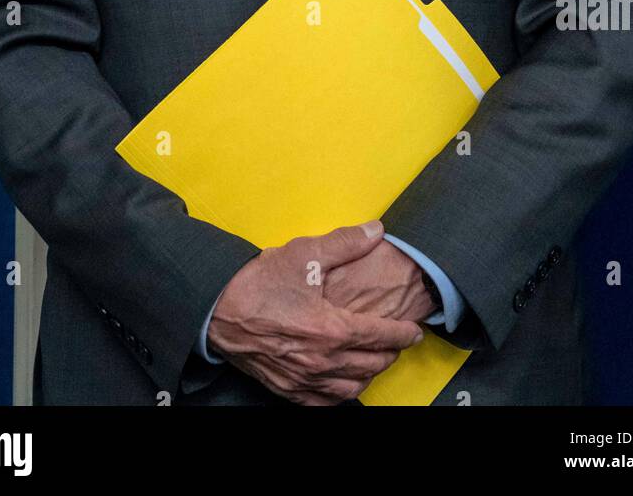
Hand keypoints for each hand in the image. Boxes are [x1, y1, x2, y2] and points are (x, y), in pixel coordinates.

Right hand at [206, 220, 423, 404]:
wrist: (217, 310)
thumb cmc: (259, 282)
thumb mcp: (304, 253)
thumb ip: (345, 242)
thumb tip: (376, 230)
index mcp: (331, 328)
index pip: (381, 336)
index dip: (403, 334)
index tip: (415, 331)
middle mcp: (322, 360)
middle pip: (371, 364)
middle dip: (390, 353)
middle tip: (398, 342)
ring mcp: (304, 379)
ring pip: (352, 388)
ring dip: (370, 374)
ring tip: (376, 360)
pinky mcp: (287, 389)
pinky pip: (324, 403)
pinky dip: (341, 394)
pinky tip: (344, 383)